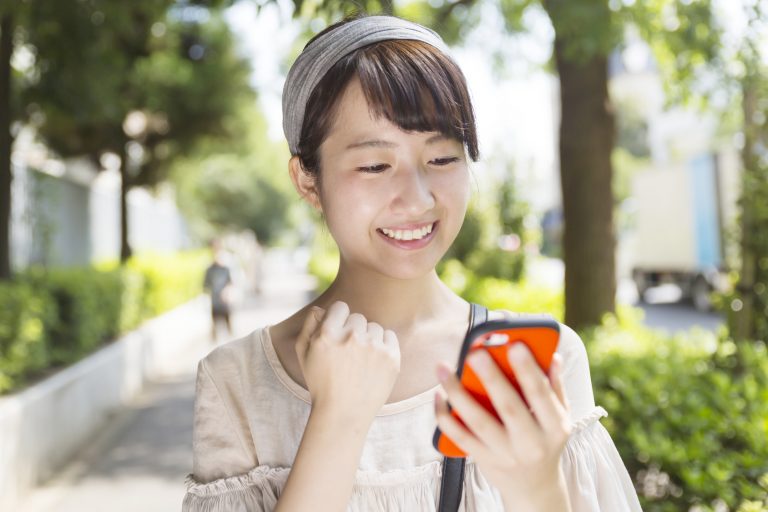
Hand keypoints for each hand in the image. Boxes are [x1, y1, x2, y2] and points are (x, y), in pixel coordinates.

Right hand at [296, 301, 400, 422]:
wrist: (343, 414)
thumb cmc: (321, 383)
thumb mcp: (304, 354)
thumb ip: (309, 326)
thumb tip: (320, 308)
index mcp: (327, 334)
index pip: (341, 307)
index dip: (338, 320)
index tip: (338, 335)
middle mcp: (351, 337)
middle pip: (358, 317)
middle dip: (353, 331)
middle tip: (348, 354)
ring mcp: (373, 347)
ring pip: (374, 327)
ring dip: (368, 339)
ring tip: (360, 361)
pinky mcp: (391, 357)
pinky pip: (389, 335)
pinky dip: (384, 345)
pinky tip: (374, 361)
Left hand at [435, 344, 571, 509]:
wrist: (533, 487)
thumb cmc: (545, 441)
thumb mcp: (559, 418)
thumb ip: (554, 387)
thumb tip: (552, 354)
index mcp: (554, 427)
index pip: (541, 395)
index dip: (528, 371)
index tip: (515, 346)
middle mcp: (531, 443)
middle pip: (508, 407)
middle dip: (491, 378)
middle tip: (475, 353)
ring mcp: (505, 453)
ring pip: (478, 421)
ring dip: (458, 393)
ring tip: (444, 368)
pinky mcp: (484, 459)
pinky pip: (460, 437)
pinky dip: (445, 417)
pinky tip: (438, 396)